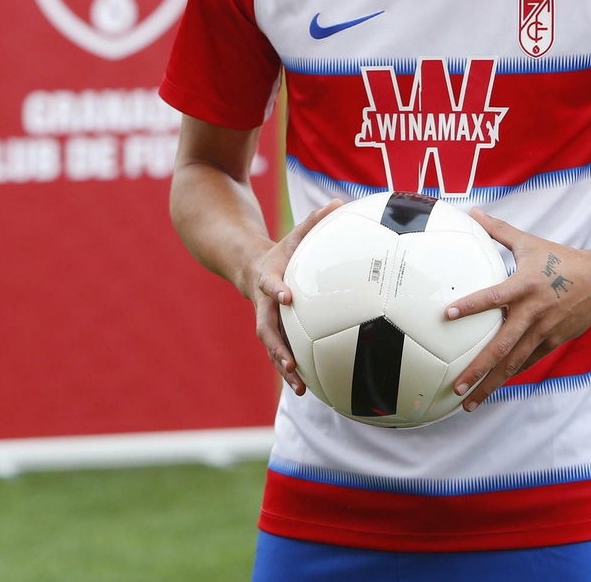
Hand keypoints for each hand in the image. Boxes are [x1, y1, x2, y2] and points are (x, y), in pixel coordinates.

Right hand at [243, 199, 343, 395]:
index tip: (286, 296)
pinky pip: (282, 353)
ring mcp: (267, 322)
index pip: (269, 284)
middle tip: (290, 362)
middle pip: (266, 329)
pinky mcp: (274, 333)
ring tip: (300, 387)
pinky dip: (292, 371)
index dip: (276, 289)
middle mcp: (264, 305)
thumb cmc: (281, 252)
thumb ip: (315, 221)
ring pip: (272, 348)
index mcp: (268, 279)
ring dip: (284, 368)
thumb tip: (340, 202)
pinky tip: (309, 389)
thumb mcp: (294, 234)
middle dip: (277, 347)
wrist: (250, 268)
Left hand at [445, 208, 590, 411]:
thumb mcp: (530, 242)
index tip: (446, 315)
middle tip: (456, 384)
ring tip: (469, 402)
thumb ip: (498, 230)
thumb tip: (473, 212)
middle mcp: (533, 312)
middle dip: (478, 368)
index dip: (470, 306)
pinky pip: (527, 362)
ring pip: (513, 363)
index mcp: (525, 285)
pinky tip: (493, 389)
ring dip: (491, 383)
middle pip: (501, 345)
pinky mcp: (553, 342)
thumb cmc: (563, 259)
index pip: (493, 298)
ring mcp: (544, 331)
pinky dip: (510, 376)